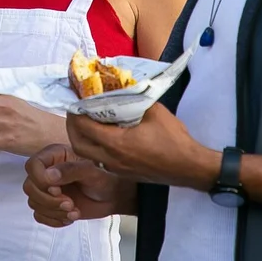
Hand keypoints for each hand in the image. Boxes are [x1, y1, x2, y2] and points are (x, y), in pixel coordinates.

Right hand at [23, 144, 130, 227]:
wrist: (111, 197)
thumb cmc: (103, 179)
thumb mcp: (91, 172)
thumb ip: (71, 170)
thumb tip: (49, 176)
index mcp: (54, 156)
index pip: (32, 165)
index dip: (40, 180)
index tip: (58, 189)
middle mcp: (46, 171)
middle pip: (29, 187)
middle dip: (49, 200)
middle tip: (70, 204)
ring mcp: (46, 189)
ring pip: (34, 203)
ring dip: (54, 211)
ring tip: (74, 211)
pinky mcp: (48, 205)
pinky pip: (39, 216)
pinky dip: (53, 220)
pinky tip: (70, 217)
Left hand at [66, 103, 217, 189]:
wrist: (188, 167)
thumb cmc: (173, 139)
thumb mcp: (153, 111)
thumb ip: (133, 99)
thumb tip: (121, 87)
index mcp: (116, 143)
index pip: (84, 127)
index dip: (76, 112)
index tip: (75, 99)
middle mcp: (111, 158)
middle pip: (78, 144)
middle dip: (72, 127)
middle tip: (76, 111)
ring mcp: (116, 169)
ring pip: (87, 155)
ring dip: (82, 138)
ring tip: (86, 122)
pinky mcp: (122, 173)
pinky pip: (98, 160)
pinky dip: (93, 148)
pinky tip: (103, 136)